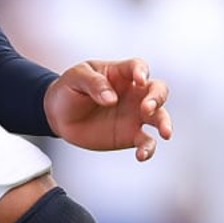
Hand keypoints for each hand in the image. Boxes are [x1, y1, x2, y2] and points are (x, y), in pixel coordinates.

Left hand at [43, 58, 172, 160]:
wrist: (58, 116)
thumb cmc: (68, 90)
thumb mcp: (75, 79)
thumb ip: (93, 84)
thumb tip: (111, 99)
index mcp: (120, 74)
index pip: (138, 67)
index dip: (142, 71)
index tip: (139, 80)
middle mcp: (133, 93)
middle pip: (158, 90)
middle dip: (157, 98)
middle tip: (147, 108)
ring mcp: (134, 115)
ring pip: (159, 116)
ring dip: (164, 123)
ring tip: (164, 133)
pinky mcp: (130, 135)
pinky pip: (146, 142)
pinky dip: (148, 149)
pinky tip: (142, 155)